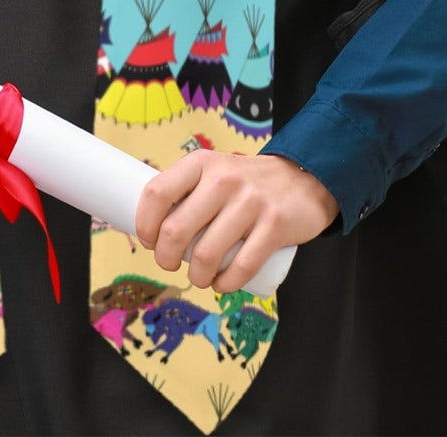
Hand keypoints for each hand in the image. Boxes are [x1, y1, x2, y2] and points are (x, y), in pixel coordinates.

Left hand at [134, 151, 338, 292]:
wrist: (301, 179)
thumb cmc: (245, 183)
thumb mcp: (213, 171)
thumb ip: (188, 190)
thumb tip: (152, 225)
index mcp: (201, 163)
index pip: (157, 193)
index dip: (144, 223)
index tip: (147, 240)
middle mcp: (222, 179)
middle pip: (176, 229)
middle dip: (164, 257)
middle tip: (168, 263)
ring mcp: (250, 202)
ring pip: (206, 254)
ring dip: (195, 277)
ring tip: (198, 277)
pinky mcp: (274, 226)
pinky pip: (241, 267)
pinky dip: (225, 284)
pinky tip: (220, 285)